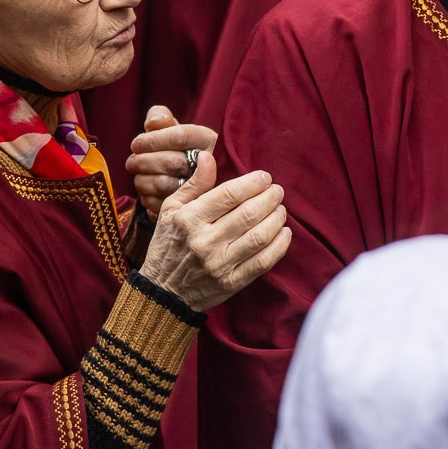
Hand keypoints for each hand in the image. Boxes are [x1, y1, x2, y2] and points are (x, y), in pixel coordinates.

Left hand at [127, 106, 217, 222]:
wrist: (190, 176)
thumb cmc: (177, 148)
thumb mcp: (171, 128)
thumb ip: (160, 117)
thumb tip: (153, 123)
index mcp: (209, 140)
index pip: (180, 136)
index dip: (153, 140)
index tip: (136, 144)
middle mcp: (211, 164)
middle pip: (171, 162)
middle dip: (144, 161)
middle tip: (132, 161)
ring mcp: (202, 190)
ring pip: (164, 184)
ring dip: (143, 179)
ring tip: (138, 174)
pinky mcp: (188, 209)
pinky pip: (161, 204)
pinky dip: (147, 196)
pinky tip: (147, 188)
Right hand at [134, 149, 290, 310]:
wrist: (163, 292)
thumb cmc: (168, 244)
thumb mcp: (171, 210)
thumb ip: (193, 183)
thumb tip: (208, 155)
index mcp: (189, 219)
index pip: (229, 194)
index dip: (253, 183)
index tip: (265, 177)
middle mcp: (204, 241)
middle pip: (249, 214)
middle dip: (270, 198)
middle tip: (277, 192)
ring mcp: (219, 264)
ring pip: (258, 237)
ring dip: (276, 219)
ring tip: (281, 210)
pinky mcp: (231, 283)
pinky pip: (262, 262)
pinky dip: (279, 246)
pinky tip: (284, 233)